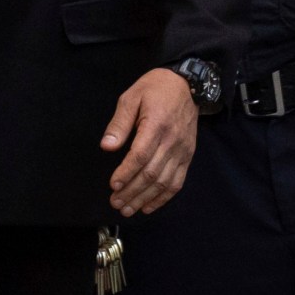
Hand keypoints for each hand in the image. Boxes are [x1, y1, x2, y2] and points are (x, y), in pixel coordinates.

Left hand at [102, 69, 197, 216]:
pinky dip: (164, 197)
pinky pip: (178, 181)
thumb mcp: (131, 98)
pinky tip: (149, 206)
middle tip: (116, 203)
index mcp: (157, 125)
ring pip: (165, 181)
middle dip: (132, 191)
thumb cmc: (154, 90)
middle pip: (152, 173)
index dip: (126, 172)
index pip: (141, 155)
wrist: (186, 85)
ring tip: (128, 209)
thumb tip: (106, 147)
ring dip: (145, 198)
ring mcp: (182, 150)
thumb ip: (119, 124)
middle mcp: (172, 141)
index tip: (113, 185)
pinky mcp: (188, 156)